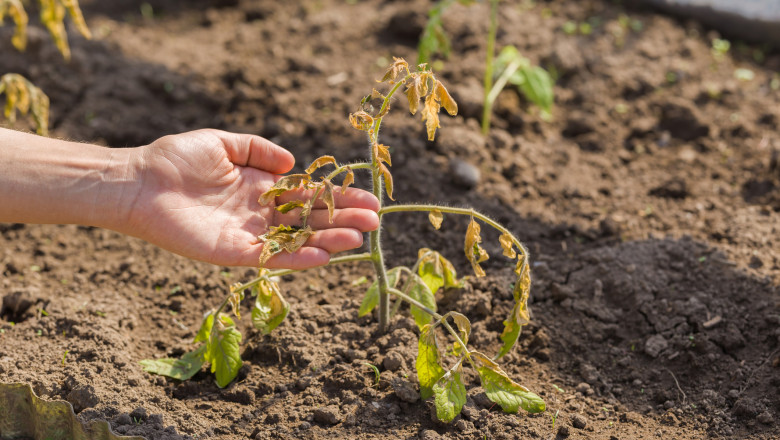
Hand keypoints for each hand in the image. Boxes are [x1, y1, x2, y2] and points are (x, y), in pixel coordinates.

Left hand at [125, 129, 378, 267]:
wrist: (138, 181)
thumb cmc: (175, 158)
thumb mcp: (223, 142)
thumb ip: (258, 150)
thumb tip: (293, 163)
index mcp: (260, 188)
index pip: (308, 195)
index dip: (337, 197)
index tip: (367, 198)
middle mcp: (259, 214)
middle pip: (310, 219)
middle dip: (342, 220)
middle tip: (375, 222)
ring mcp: (248, 235)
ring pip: (297, 241)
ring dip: (329, 240)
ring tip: (359, 238)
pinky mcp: (232, 252)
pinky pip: (271, 258)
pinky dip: (297, 258)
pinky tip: (324, 254)